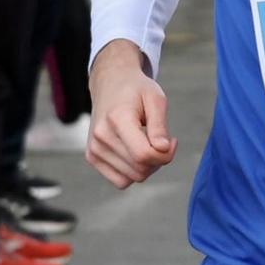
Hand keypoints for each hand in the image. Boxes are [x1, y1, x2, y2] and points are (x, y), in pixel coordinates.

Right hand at [86, 41, 176, 188]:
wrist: (110, 83)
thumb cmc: (136, 90)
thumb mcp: (155, 98)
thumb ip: (159, 126)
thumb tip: (163, 149)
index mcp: (117, 119)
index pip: (144, 154)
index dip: (165, 155)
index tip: (172, 141)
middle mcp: (101, 136)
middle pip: (140, 169)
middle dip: (159, 160)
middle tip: (163, 142)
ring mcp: (94, 149)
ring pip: (132, 178)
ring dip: (148, 167)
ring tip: (149, 145)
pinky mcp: (92, 157)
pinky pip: (120, 181)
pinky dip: (133, 172)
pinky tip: (137, 153)